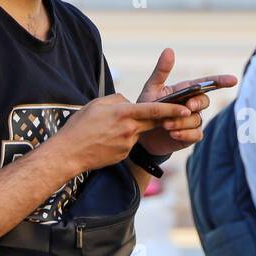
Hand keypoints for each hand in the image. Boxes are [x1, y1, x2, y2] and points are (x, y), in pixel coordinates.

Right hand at [49, 93, 190, 173]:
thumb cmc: (79, 126)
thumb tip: (130, 103)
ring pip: (138, 131)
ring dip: (133, 128)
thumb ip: (118, 100)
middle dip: (165, 118)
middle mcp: (129, 129)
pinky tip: (106, 140)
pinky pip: (129, 143)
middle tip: (173, 114)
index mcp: (123, 113)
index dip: (173, 109)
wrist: (69, 153)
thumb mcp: (97, 104)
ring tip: (108, 129)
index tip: (187, 109)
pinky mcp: (124, 154)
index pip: (155, 110)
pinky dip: (123, 139)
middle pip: (153, 122)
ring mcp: (128, 144)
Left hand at [135, 48, 237, 154]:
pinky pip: (195, 135)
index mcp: (186, 91)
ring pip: (196, 119)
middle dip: (197, 103)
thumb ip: (161, 71)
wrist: (142, 133)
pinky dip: (184, 134)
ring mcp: (193, 121)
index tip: (233, 80)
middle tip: (186, 107)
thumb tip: (169, 49)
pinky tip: (173, 134)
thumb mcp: (152, 88)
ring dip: (182, 121)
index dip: (221, 81)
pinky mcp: (191, 136)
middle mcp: (193, 105)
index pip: (208, 84)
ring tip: (165, 124)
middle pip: (204, 101)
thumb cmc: (148, 108)